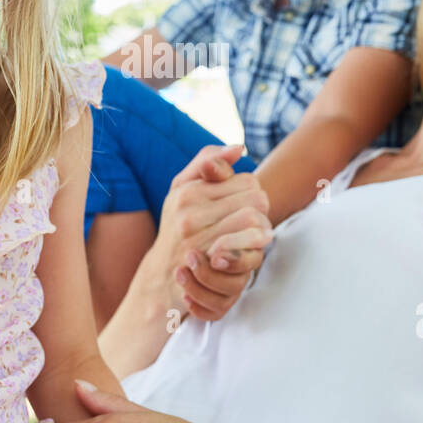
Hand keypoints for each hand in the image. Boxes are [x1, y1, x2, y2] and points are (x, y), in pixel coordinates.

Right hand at [155, 145, 270, 316]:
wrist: (161, 274)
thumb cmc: (176, 225)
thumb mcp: (181, 188)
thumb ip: (207, 161)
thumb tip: (239, 148)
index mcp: (189, 192)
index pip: (247, 180)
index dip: (253, 192)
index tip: (244, 203)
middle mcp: (191, 214)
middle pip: (256, 199)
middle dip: (261, 210)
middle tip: (254, 221)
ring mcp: (199, 241)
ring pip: (255, 221)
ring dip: (262, 229)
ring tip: (255, 235)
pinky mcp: (209, 266)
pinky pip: (249, 249)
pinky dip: (255, 249)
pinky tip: (249, 251)